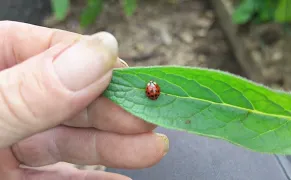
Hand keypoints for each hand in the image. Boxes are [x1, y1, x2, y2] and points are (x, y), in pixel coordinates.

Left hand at [0, 21, 168, 179]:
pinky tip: (120, 178)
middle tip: (148, 116)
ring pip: (68, 140)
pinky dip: (93, 179)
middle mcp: (1, 106)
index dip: (88, 58)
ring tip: (151, 148)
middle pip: (65, 98)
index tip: (125, 73)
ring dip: (114, 145)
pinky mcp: (14, 179)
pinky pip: (58, 177)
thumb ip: (32, 91)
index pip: (40, 48)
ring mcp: (7, 144)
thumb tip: (96, 56)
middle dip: (112, 108)